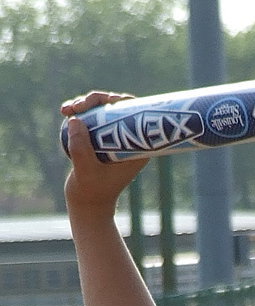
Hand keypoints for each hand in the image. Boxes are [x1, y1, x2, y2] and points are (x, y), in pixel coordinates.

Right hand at [62, 91, 149, 212]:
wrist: (87, 205)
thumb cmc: (92, 191)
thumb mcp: (85, 170)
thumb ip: (80, 148)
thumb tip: (75, 118)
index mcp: (137, 148)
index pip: (135, 113)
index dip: (121, 101)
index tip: (106, 101)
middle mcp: (128, 140)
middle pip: (117, 107)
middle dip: (97, 100)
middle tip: (78, 106)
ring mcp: (113, 139)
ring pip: (102, 110)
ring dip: (84, 105)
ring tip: (66, 110)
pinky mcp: (100, 140)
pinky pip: (92, 118)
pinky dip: (79, 113)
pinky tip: (65, 112)